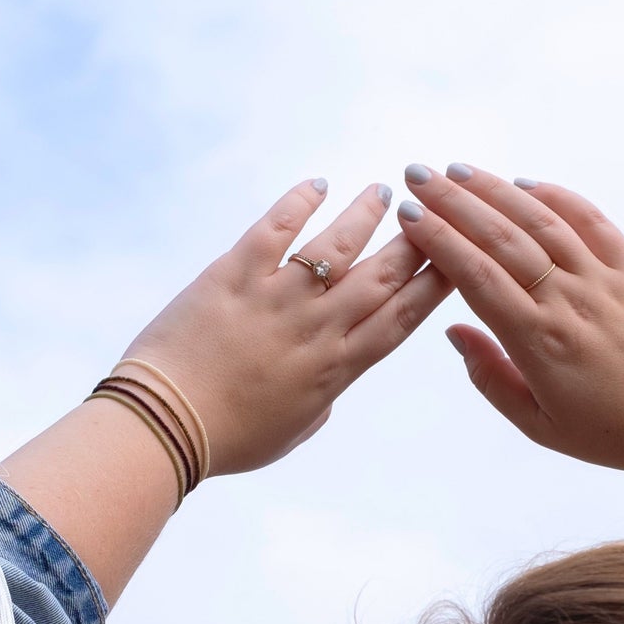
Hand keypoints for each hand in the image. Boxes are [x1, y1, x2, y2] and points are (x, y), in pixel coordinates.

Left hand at [120, 178, 451, 476]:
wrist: (166, 425)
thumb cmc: (228, 439)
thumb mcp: (294, 431)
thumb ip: (322, 398)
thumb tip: (331, 381)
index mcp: (336, 370)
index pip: (400, 320)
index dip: (433, 286)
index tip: (456, 261)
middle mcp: (317, 328)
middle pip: (382, 276)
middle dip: (415, 242)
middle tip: (434, 213)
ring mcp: (277, 298)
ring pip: (337, 245)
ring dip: (364, 215)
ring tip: (381, 192)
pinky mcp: (234, 275)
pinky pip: (275, 228)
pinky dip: (299, 202)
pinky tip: (317, 185)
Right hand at [393, 163, 623, 493]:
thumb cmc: (614, 434)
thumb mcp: (538, 425)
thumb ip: (491, 378)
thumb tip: (455, 332)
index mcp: (540, 342)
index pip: (477, 276)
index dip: (439, 241)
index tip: (410, 218)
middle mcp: (570, 301)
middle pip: (502, 237)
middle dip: (454, 202)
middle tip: (418, 177)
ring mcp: (605, 280)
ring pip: (542, 221)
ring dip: (496, 189)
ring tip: (458, 172)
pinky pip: (592, 222)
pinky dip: (558, 197)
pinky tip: (527, 184)